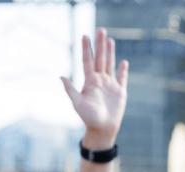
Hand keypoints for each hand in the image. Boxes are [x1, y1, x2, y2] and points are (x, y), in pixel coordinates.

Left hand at [61, 29, 128, 147]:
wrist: (102, 129)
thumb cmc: (88, 118)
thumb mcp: (77, 103)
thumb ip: (70, 89)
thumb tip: (60, 76)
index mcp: (90, 81)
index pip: (88, 61)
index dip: (87, 48)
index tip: (85, 35)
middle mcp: (100, 80)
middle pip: (100, 58)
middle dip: (100, 44)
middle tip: (100, 29)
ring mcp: (110, 85)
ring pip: (110, 64)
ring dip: (110, 52)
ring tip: (110, 40)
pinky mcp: (120, 92)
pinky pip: (122, 78)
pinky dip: (123, 70)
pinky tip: (124, 62)